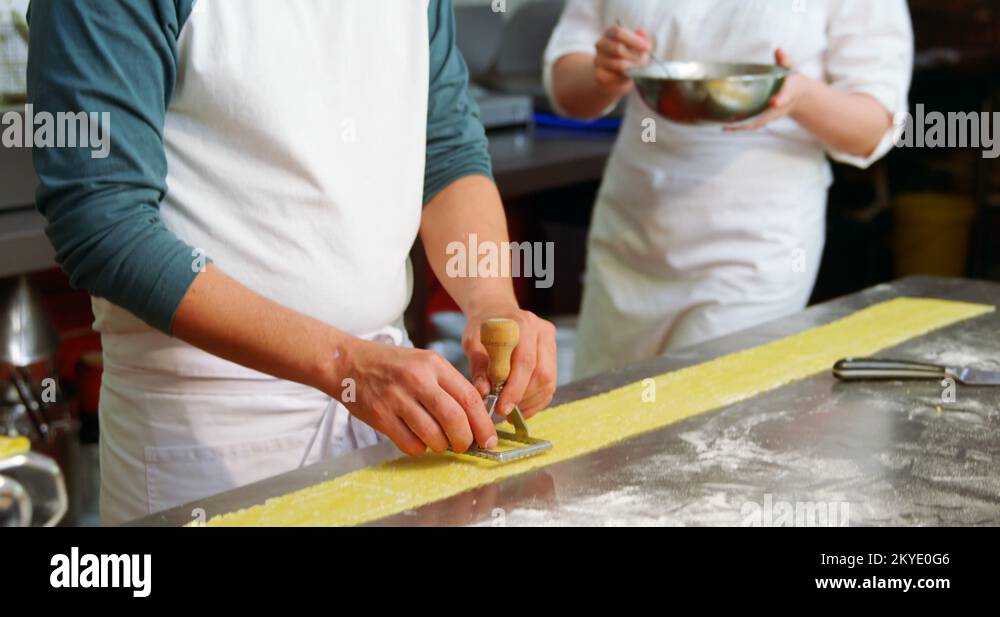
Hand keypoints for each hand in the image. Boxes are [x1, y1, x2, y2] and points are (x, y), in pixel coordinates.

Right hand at [333, 338, 496, 455]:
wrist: (348, 362)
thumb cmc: (391, 365)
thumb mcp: (423, 363)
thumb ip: (448, 385)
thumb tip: (474, 417)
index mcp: (433, 364)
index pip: (469, 397)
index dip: (483, 423)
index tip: (489, 438)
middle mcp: (417, 379)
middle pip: (454, 418)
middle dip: (465, 439)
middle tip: (464, 445)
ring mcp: (397, 397)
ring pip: (433, 434)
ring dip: (441, 446)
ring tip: (439, 442)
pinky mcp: (380, 414)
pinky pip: (409, 443)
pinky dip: (419, 448)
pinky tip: (417, 441)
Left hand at [463, 303, 557, 419]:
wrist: (495, 311)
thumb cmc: (482, 326)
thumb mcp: (473, 342)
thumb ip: (479, 366)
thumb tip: (484, 393)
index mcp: (523, 324)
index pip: (525, 362)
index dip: (515, 389)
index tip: (502, 408)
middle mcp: (542, 331)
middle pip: (542, 374)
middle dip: (523, 398)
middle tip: (504, 412)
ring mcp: (550, 343)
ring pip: (548, 382)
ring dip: (530, 402)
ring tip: (510, 412)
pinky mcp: (553, 355)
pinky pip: (550, 385)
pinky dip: (536, 401)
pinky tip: (520, 408)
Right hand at [593, 25, 651, 96]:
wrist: (616, 75)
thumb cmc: (629, 55)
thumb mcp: (638, 45)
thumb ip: (641, 38)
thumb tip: (642, 33)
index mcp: (610, 33)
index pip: (619, 33)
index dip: (634, 40)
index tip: (647, 48)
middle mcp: (601, 44)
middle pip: (618, 48)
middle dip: (635, 56)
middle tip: (645, 60)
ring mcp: (598, 59)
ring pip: (618, 64)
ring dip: (633, 67)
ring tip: (640, 68)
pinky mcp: (599, 74)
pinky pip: (615, 76)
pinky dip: (625, 76)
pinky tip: (630, 75)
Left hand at [724, 48, 812, 131]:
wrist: (798, 96)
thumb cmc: (792, 81)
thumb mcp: (790, 68)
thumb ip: (784, 59)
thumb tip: (778, 50)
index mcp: (787, 95)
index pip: (784, 97)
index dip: (780, 100)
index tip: (774, 102)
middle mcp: (778, 108)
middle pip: (765, 117)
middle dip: (750, 121)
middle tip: (733, 123)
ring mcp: (770, 116)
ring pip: (756, 124)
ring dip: (741, 127)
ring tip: (725, 127)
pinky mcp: (764, 118)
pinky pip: (751, 125)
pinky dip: (740, 127)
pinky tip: (726, 127)